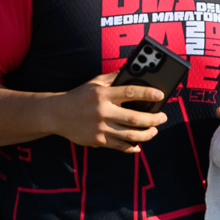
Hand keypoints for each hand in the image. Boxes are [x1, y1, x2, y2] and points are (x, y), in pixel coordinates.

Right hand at [52, 72, 167, 151]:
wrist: (56, 114)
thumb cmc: (79, 96)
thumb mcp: (94, 83)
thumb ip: (113, 78)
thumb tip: (132, 71)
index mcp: (102, 94)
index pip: (129, 93)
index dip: (147, 94)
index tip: (160, 95)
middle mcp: (102, 111)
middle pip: (134, 118)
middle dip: (153, 119)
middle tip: (162, 118)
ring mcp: (99, 128)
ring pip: (129, 135)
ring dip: (146, 134)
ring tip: (154, 131)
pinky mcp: (97, 141)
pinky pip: (119, 146)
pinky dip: (131, 147)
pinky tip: (138, 146)